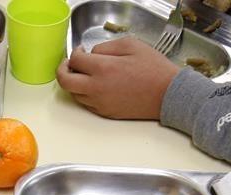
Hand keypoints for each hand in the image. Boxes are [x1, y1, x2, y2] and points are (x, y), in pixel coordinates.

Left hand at [56, 38, 179, 119]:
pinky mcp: (105, 113)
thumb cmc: (153, 69)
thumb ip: (105, 47)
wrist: (167, 95)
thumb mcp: (130, 45)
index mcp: (102, 69)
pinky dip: (86, 93)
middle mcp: (96, 88)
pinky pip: (87, 103)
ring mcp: (100, 103)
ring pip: (74, 94)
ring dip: (75, 83)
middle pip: (65, 82)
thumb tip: (91, 54)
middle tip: (69, 65)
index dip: (75, 53)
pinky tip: (97, 86)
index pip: (74, 61)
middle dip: (63, 70)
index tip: (82, 51)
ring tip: (86, 75)